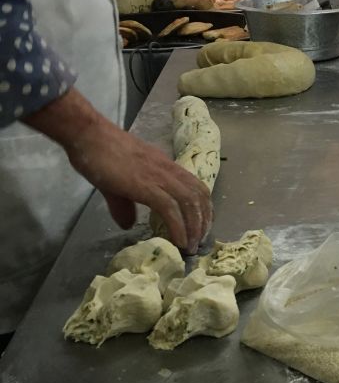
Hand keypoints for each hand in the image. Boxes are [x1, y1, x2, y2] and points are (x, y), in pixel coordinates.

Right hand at [25, 88, 211, 253]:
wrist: (90, 136)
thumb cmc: (102, 155)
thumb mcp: (118, 184)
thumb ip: (125, 205)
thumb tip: (128, 224)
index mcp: (166, 167)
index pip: (196, 186)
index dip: (202, 207)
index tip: (200, 226)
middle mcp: (169, 170)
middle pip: (199, 195)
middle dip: (203, 220)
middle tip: (198, 241)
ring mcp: (159, 177)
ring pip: (189, 203)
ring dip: (193, 227)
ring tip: (190, 246)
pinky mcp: (146, 186)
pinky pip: (170, 208)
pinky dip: (178, 227)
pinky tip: (178, 241)